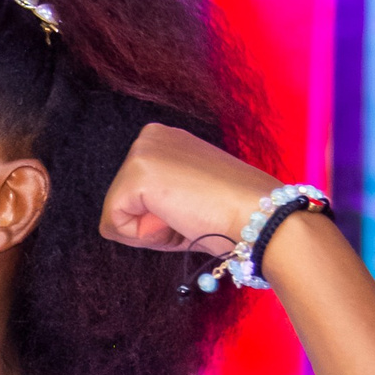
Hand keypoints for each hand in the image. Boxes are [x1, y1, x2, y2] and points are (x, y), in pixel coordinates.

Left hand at [98, 123, 282, 257]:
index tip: (195, 209)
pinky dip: (143, 238)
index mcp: (163, 139)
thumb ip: (159, 199)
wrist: (261, 216)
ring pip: (115, 216)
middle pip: (120, 203)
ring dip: (150, 231)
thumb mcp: (187, 196)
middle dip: (152, 223)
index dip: (160, 217)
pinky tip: (178, 221)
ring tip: (187, 217)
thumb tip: (131, 220)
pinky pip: (113, 225)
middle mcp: (149, 136)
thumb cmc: (233, 214)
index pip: (133, 194)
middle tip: (192, 215)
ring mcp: (142, 151)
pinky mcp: (136, 174)